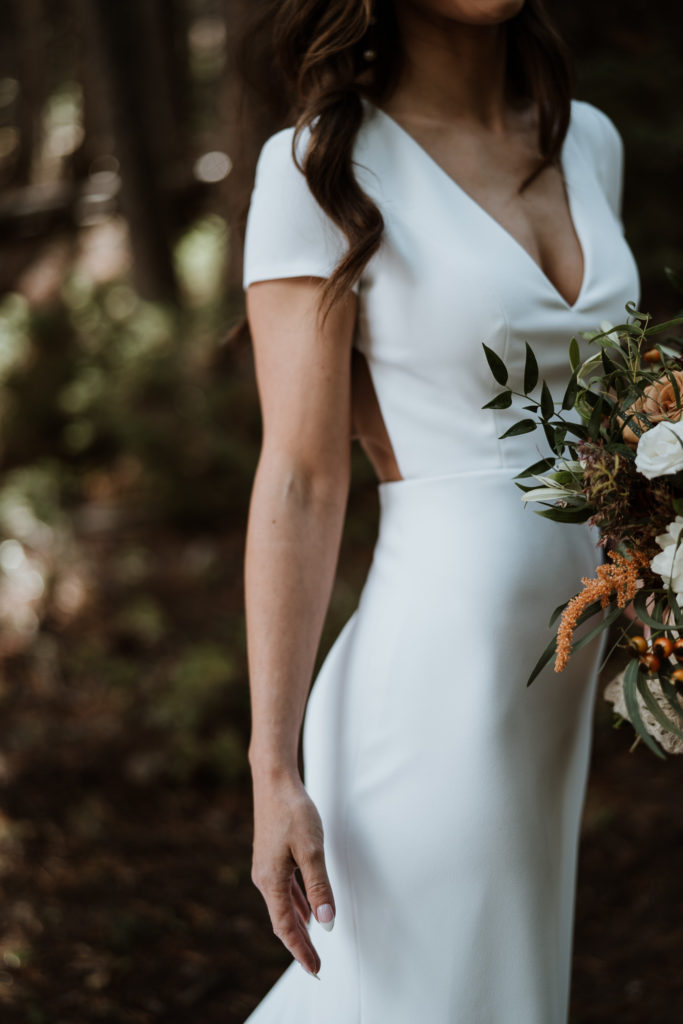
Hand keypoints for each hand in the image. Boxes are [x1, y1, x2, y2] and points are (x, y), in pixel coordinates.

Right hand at [250, 771, 335, 976]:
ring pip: (282, 906)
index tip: (314, 969)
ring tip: (312, 945)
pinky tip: (306, 909)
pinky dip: (295, 905)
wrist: (274, 781)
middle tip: (315, 967)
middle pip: (282, 920)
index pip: (285, 927)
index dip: (300, 950)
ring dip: (298, 926)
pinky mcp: (270, 857)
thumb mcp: (311, 849)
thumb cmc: (293, 812)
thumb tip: (326, 923)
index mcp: (271, 881)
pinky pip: (283, 891)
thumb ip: (319, 886)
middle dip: (299, 944)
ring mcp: (266, 867)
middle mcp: (264, 878)